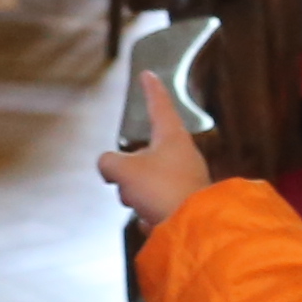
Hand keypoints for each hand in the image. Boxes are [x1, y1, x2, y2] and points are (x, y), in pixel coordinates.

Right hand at [93, 62, 213, 227]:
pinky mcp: (185, 201)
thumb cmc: (161, 190)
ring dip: (135, 192)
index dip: (150, 89)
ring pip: (146, 179)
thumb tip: (108, 166)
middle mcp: (182, 153)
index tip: (148, 74)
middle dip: (128, 169)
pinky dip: (148, 210)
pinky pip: (155, 202)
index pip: (159, 104)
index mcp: (171, 136)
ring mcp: (185, 178)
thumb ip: (108, 162)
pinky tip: (152, 219)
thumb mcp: (124, 170)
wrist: (192, 226)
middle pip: (144, 152)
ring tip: (139, 203)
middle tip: (124, 182)